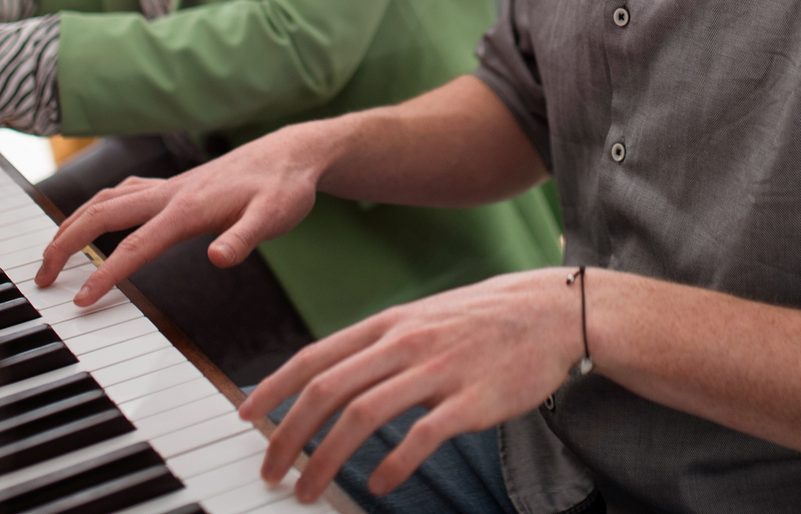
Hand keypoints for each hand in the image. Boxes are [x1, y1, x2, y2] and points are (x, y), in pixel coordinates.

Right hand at [36, 123, 333, 308]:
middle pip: (101, 215)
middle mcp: (169, 193)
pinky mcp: (174, 185)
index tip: (79, 301)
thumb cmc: (284, 188)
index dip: (104, 274)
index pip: (135, 245)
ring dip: (73, 223)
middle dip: (65, 243)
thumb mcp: (274, 217)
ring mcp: (169, 186)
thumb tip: (219, 258)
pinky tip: (96, 215)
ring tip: (52, 252)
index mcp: (187, 207)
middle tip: (41, 278)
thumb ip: (245, 237)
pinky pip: (123, 192)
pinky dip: (98, 205)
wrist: (291, 154)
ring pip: (106, 199)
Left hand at [238, 269, 582, 500]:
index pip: (316, 356)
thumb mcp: (422, 319)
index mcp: (389, 323)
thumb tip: (331, 380)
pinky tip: (378, 484)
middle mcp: (406, 342)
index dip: (275, 387)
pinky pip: (421, 436)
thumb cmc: (483, 321)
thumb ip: (379, 347)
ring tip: (309, 489)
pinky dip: (392, 463)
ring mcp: (439, 369)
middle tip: (271, 470)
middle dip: (288, 434)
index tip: (249, 416)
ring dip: (326, 457)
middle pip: (328, 389)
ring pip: (363, 415)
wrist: (551, 312)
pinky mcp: (471, 399)